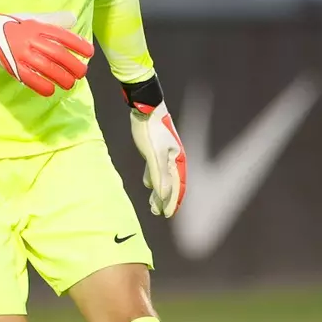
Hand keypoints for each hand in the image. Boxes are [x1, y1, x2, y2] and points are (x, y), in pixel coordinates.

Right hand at [0, 8, 92, 97]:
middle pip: (58, 54)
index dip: (79, 45)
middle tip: (82, 73)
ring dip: (62, 78)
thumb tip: (74, 19)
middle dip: (74, 65)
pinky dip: (42, 87)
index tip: (89, 53)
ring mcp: (22, 54)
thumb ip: (54, 19)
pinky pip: (30, 79)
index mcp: (38, 27)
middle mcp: (31, 40)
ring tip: (70, 84)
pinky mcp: (13, 67)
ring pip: (47, 69)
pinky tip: (51, 90)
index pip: (63, 36)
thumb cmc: (13, 24)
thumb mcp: (33, 17)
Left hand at [127, 91, 186, 218]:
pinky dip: (152, 178)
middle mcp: (173, 158)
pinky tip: (148, 184)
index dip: (172, 201)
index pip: (176, 186)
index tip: (166, 214)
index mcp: (176, 160)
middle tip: (157, 212)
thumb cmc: (150, 129)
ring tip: (152, 203)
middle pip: (171, 183)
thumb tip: (163, 195)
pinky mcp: (154, 149)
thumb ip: (159, 175)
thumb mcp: (154, 154)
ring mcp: (164, 154)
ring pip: (163, 177)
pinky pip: (155, 169)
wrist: (145, 107)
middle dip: (165, 199)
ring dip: (158, 191)